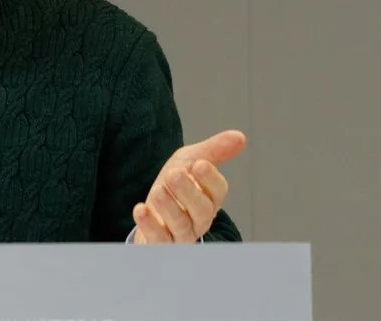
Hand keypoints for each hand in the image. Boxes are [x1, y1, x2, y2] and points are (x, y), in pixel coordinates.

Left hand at [132, 129, 245, 243]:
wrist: (151, 209)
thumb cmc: (174, 185)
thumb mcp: (190, 161)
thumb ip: (213, 150)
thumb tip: (239, 136)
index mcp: (209, 198)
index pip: (217, 191)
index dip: (210, 179)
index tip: (200, 164)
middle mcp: (199, 218)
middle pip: (201, 210)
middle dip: (189, 192)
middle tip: (175, 174)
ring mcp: (180, 234)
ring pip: (181, 225)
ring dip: (169, 207)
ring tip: (158, 190)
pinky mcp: (160, 243)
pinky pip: (158, 239)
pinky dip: (149, 225)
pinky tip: (140, 209)